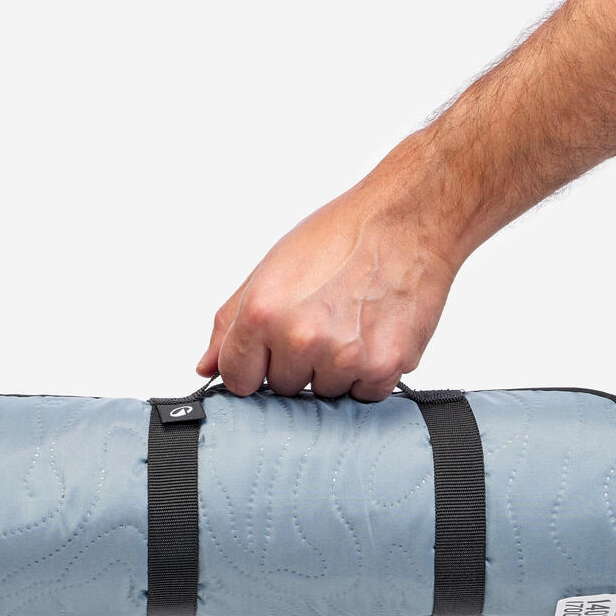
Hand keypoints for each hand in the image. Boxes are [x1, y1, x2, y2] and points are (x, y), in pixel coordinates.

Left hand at [196, 129, 463, 400]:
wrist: (409, 220)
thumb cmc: (343, 235)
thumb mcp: (272, 268)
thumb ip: (231, 321)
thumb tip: (207, 365)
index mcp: (263, 313)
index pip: (238, 378)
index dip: (254, 366)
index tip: (269, 354)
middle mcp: (300, 339)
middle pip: (283, 388)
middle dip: (297, 364)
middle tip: (323, 322)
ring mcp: (342, 357)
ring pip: (325, 393)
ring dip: (335, 370)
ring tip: (352, 324)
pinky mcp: (383, 367)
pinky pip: (364, 395)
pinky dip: (369, 373)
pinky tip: (374, 334)